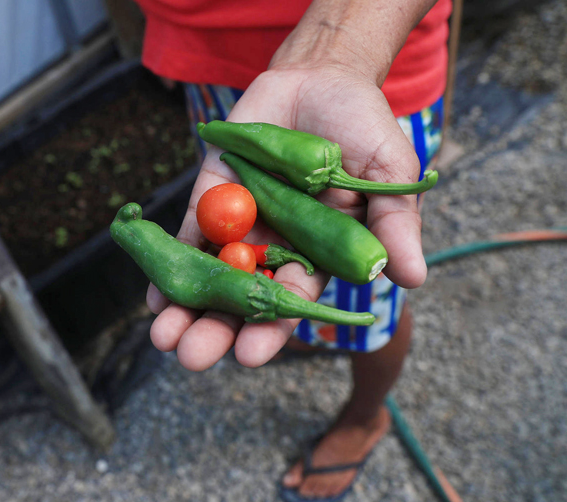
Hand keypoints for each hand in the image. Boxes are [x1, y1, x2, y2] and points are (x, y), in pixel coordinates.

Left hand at [146, 64, 424, 370]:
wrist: (322, 79)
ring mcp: (241, 223)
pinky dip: (170, 258)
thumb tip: (412, 278)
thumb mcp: (389, 176)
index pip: (291, 300)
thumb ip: (394, 226)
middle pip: (242, 297)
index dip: (271, 328)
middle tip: (191, 356)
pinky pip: (190, 232)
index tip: (248, 355)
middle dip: (216, 328)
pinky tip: (153, 291)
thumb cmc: (364, 129)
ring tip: (163, 336)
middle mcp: (275, 247)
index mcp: (317, 254)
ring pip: (209, 272)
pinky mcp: (212, 196)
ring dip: (185, 304)